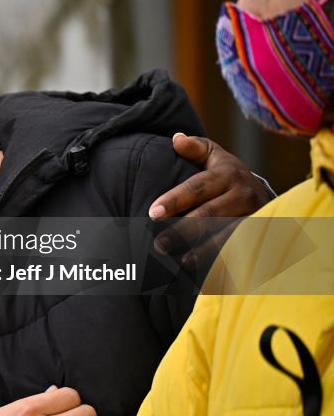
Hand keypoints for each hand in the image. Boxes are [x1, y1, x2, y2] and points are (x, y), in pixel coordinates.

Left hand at [148, 133, 269, 269]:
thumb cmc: (226, 174)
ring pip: (227, 236)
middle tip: (158, 244)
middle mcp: (244, 195)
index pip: (197, 188)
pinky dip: (225, 263)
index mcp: (228, 173)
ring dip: (205, 251)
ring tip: (183, 262)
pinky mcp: (261, 235)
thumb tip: (176, 139)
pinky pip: (242, 251)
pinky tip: (207, 276)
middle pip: (210, 215)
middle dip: (183, 230)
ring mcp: (255, 217)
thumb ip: (196, 148)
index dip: (174, 200)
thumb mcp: (214, 156)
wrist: (263, 193)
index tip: (152, 214)